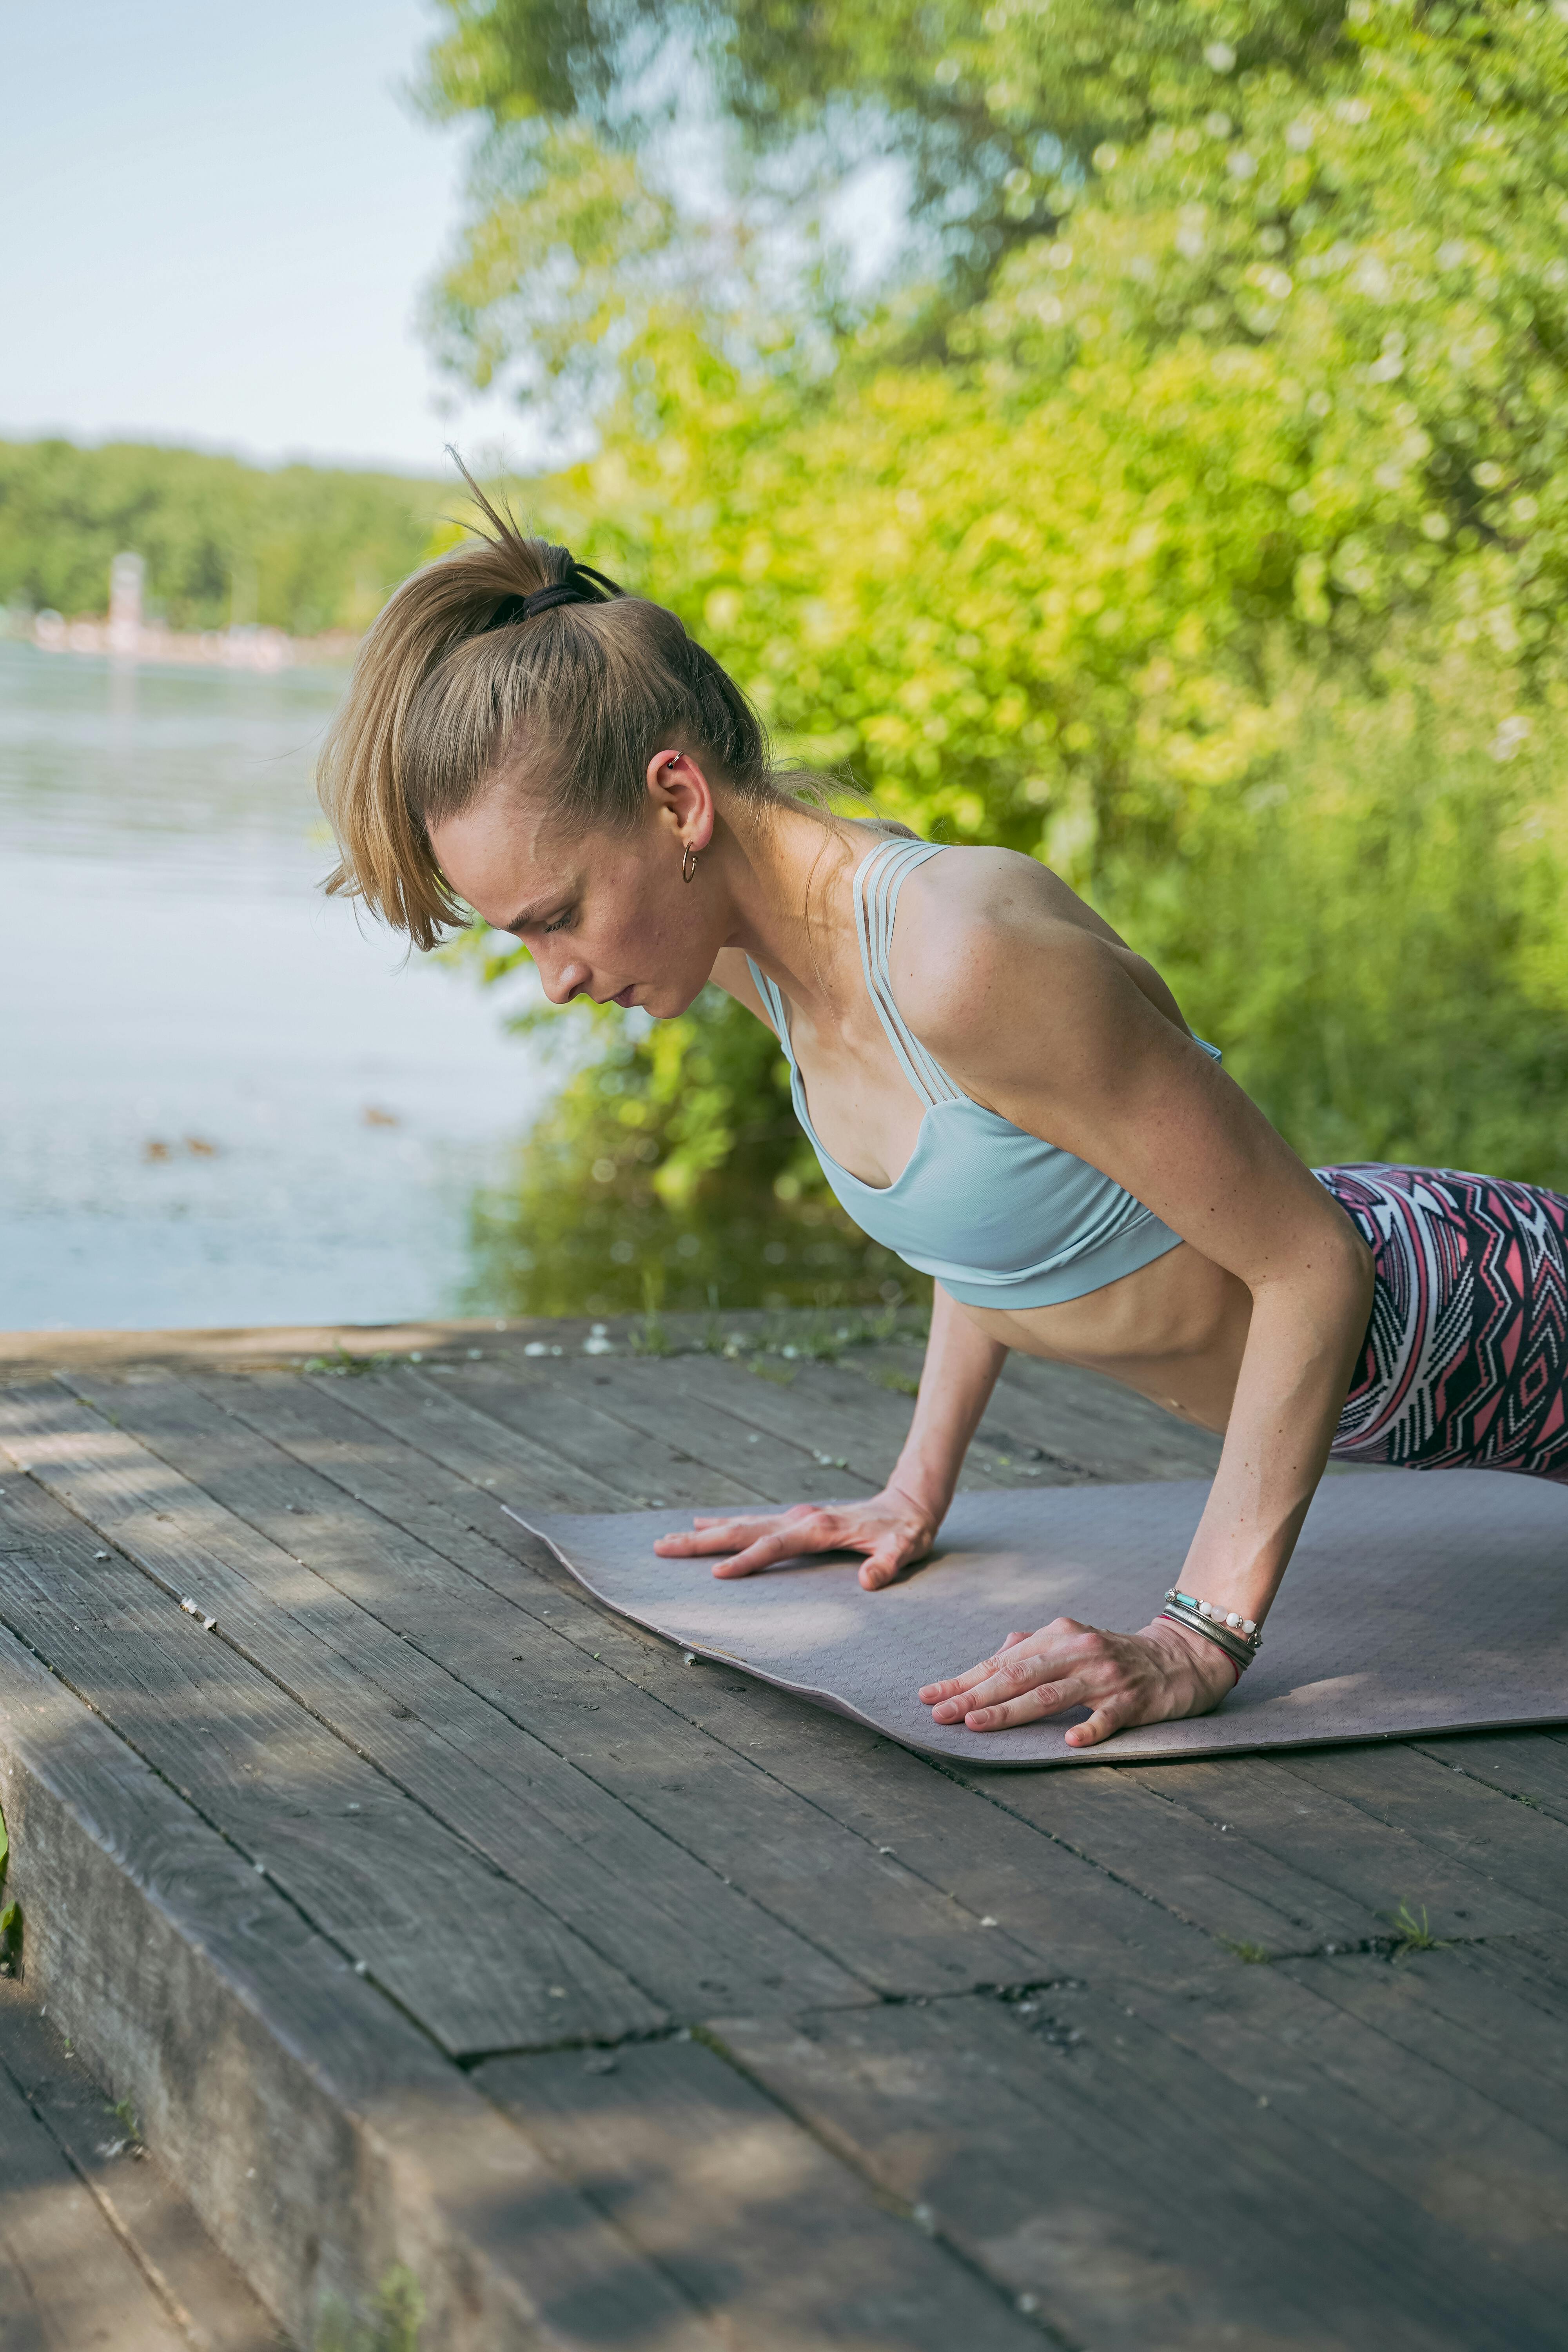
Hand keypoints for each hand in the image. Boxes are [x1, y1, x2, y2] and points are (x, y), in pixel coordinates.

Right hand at [652, 1482, 938, 1589]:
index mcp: (819, 1527)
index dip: (747, 1561)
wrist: (910, 1502)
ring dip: (706, 1533)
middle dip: (702, 1541)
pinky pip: (753, 1524)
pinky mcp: (796, 1521)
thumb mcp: (906, 1548)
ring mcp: (795, 1518)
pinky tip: (704, 1527)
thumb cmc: (908, 1530)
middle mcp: (800, 1519)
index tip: (717, 1576)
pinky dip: (725, 1526)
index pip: (775, 1547)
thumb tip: (868, 1581)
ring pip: (742, 1524)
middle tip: (662, 1547)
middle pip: (743, 1530)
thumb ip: (889, 1564)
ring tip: (669, 1539)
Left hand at [918, 1614, 1237, 1748]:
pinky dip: (1088, 1726)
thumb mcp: (1071, 1643)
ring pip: (1050, 1694)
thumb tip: (994, 1657)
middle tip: (940, 1714)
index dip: (964, 1680)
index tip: (930, 1697)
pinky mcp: (1132, 1699)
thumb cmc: (1114, 1655)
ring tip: (977, 1723)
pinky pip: (1107, 1716)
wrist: (1179, 1658)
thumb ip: (1032, 1649)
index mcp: (1058, 1635)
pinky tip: (1069, 1740)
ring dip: (1010, 1710)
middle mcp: (1077, 1650)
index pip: (1002, 1661)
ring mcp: (1105, 1675)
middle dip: (973, 1696)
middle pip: (1018, 1675)